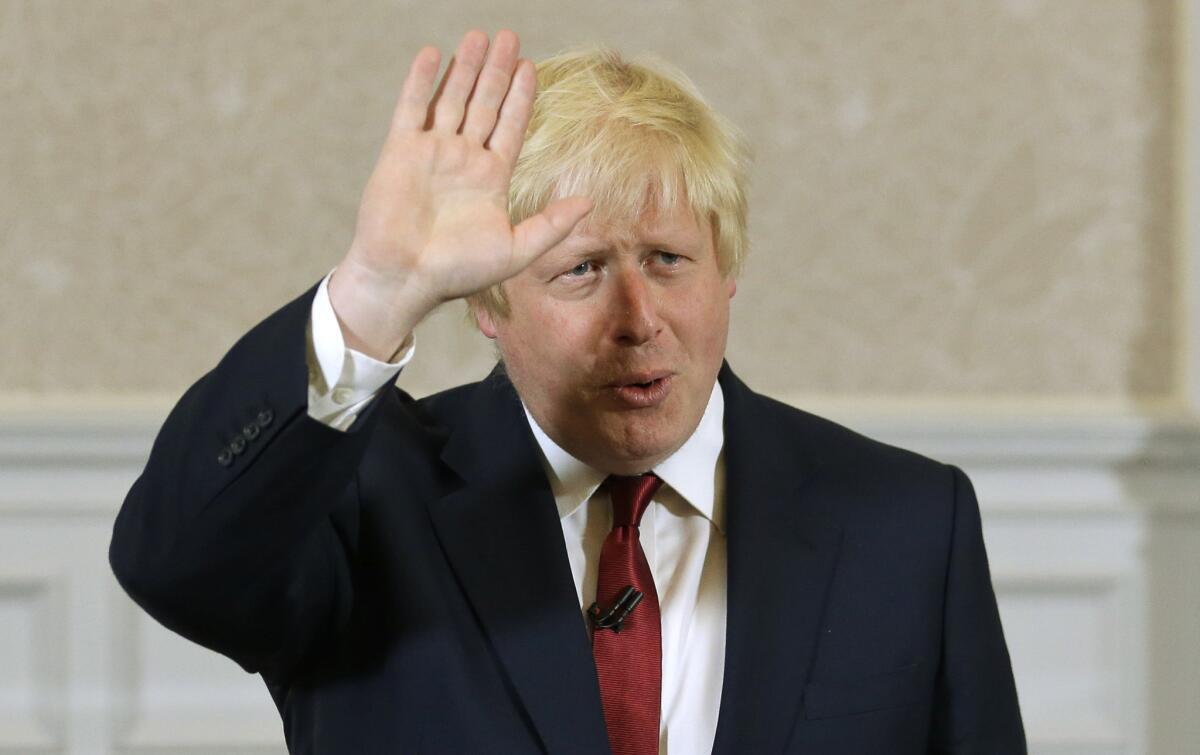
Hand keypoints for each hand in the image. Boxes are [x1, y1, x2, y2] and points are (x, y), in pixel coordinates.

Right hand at [329, 30, 592, 359]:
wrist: (406, 278)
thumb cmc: (457, 272)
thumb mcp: (516, 251)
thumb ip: (551, 225)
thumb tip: (589, 202)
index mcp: (490, 179)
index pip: (510, 126)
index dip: (521, 96)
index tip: (530, 66)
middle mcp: (463, 160)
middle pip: (484, 103)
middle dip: (496, 70)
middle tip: (508, 36)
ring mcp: (432, 152)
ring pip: (452, 98)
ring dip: (466, 67)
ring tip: (479, 35)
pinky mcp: (401, 151)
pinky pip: (413, 107)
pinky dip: (422, 81)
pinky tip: (435, 54)